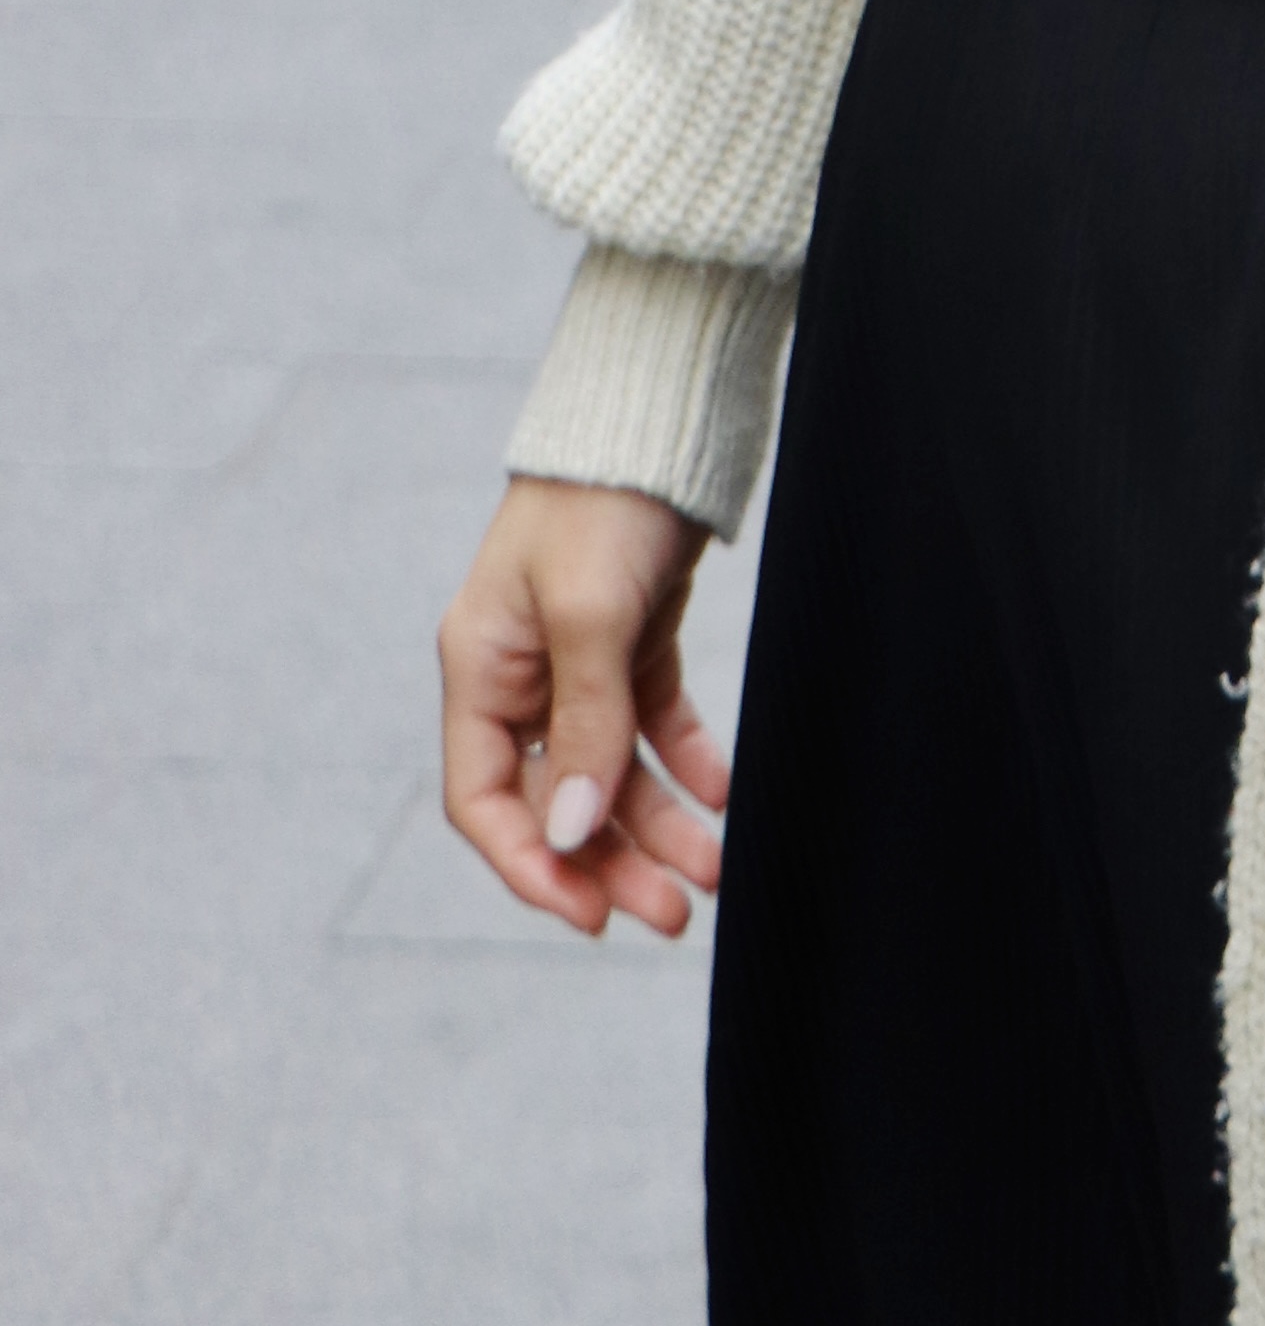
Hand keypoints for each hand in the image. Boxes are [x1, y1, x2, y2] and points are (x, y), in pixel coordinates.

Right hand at [439, 474, 727, 938]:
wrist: (658, 409)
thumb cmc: (601, 498)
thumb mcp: (588, 612)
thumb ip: (582, 724)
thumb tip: (573, 831)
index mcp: (480, 669)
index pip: (486, 801)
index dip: (534, 866)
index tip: (592, 916)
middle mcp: (521, 674)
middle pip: (558, 799)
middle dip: (612, 861)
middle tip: (674, 913)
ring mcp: (578, 658)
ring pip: (612, 770)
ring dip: (659, 824)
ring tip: (713, 872)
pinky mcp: (632, 637)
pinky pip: (654, 723)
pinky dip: (686, 761)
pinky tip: (722, 792)